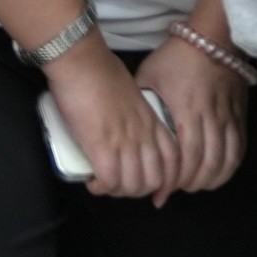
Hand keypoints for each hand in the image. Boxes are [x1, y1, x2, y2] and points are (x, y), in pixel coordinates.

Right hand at [47, 46, 171, 202]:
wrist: (84, 63)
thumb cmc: (102, 75)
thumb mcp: (132, 98)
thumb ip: (136, 115)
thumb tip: (127, 131)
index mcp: (153, 121)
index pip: (173, 160)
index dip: (166, 182)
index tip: (154, 192)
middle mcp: (144, 134)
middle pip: (154, 179)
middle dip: (138, 191)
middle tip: (118, 185)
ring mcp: (125, 141)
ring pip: (133, 184)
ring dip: (117, 191)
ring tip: (103, 184)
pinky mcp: (102, 146)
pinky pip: (109, 181)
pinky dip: (100, 187)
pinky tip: (92, 182)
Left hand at [135, 39, 249, 200]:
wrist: (213, 36)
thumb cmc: (176, 57)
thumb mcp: (148, 77)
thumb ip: (141, 106)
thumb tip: (128, 132)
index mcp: (186, 110)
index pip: (185, 157)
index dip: (173, 180)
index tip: (159, 192)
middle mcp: (211, 117)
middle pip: (205, 164)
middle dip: (188, 184)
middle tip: (172, 190)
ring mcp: (228, 116)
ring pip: (225, 160)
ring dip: (208, 179)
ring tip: (192, 185)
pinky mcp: (239, 114)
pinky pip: (238, 149)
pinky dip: (228, 167)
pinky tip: (215, 173)